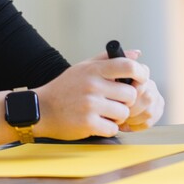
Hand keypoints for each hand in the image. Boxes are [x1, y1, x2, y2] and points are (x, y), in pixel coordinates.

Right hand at [33, 52, 156, 139]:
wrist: (41, 109)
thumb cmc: (65, 88)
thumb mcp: (84, 67)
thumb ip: (109, 59)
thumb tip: (137, 54)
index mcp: (94, 70)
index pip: (128, 66)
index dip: (141, 73)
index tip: (142, 79)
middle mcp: (93, 86)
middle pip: (130, 94)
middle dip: (127, 101)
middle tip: (116, 102)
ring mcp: (90, 105)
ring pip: (123, 113)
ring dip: (117, 116)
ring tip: (105, 113)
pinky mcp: (88, 124)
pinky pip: (113, 128)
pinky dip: (108, 128)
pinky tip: (98, 123)